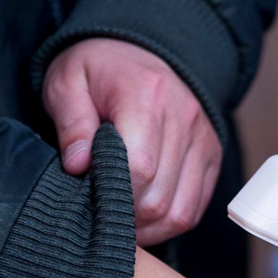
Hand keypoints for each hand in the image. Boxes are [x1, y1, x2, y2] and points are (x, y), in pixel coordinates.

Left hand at [43, 38, 221, 245]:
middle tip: (96, 216)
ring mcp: (203, 140)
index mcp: (148, 96)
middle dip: (125, 218)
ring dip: (147, 228)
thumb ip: (71, 123)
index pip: (139, 167)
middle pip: (159, 197)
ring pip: (180, 212)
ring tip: (118, 223)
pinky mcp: (210, 157)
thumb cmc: (99, 69)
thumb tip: (78, 165)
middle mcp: (185, 118)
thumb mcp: (67, 82)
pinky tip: (142, 219)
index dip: (111, 195)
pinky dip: (167, 222)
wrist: (140, 49)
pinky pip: (194, 208)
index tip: (87, 200)